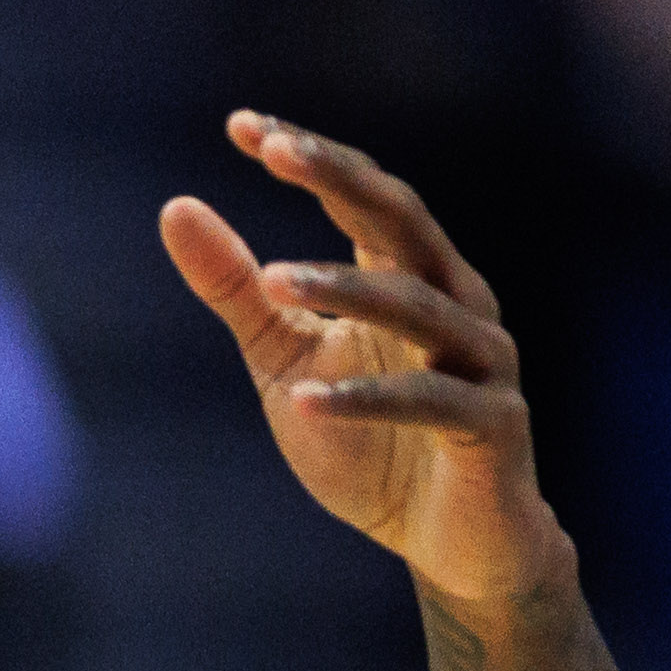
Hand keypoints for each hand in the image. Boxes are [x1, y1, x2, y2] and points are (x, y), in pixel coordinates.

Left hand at [163, 113, 572, 607]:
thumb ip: (240, 293)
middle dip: (341, 180)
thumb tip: (176, 208)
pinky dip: (365, 400)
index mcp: (411, 278)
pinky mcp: (493, 424)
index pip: (364, 198)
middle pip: (402, 221)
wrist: (450, 545)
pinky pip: (426, 401)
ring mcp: (483, 360)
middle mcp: (458, 302)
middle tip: (276, 150)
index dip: (313, 158)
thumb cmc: (369, 448)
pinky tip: (307, 401)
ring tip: (271, 279)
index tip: (243, 125)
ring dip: (343, 289)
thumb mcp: (285, 362)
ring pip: (417, 305)